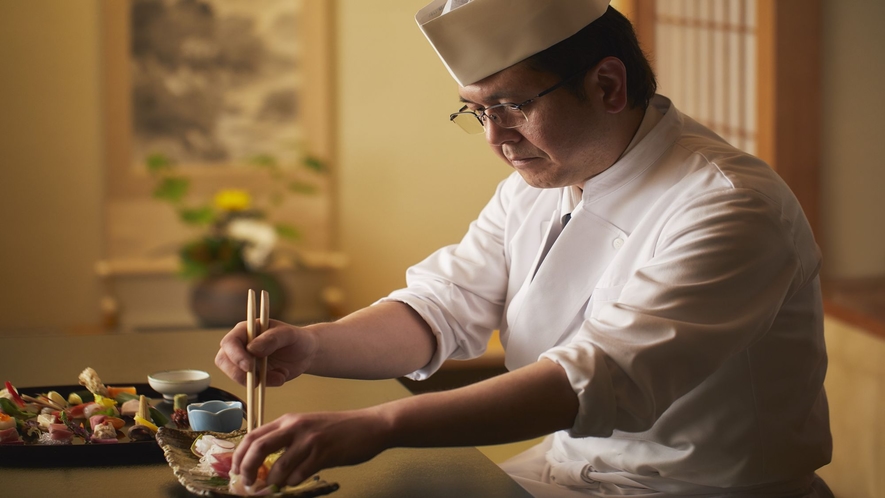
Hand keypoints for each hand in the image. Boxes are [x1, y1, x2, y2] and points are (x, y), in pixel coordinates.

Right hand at [215, 319, 317, 386]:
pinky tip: (281, 376)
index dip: (235, 355)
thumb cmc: (297, 339)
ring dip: (256, 380)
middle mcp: (241, 345)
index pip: (229, 342)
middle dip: (239, 373)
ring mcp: (244, 361)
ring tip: (280, 375)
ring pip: (234, 375)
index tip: (250, 367)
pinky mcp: (251, 374)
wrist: (306, 353)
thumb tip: (252, 349)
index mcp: (246, 330)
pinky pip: (250, 384)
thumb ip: (272, 338)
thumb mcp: (289, 335)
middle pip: (223, 360)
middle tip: (259, 379)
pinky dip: (266, 384)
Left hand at [232, 407, 391, 487]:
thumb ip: (286, 440)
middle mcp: (295, 426)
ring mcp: (309, 440)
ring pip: (278, 468)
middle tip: (248, 484)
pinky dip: (294, 483)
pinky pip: (299, 475)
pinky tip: (298, 480)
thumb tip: (262, 464)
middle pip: (258, 448)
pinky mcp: (324, 454)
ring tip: (276, 486)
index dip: (239, 455)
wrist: (370, 426)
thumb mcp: (307, 427)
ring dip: (273, 482)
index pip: (253, 435)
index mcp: (288, 419)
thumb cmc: (339, 429)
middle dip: (247, 469)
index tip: (236, 471)